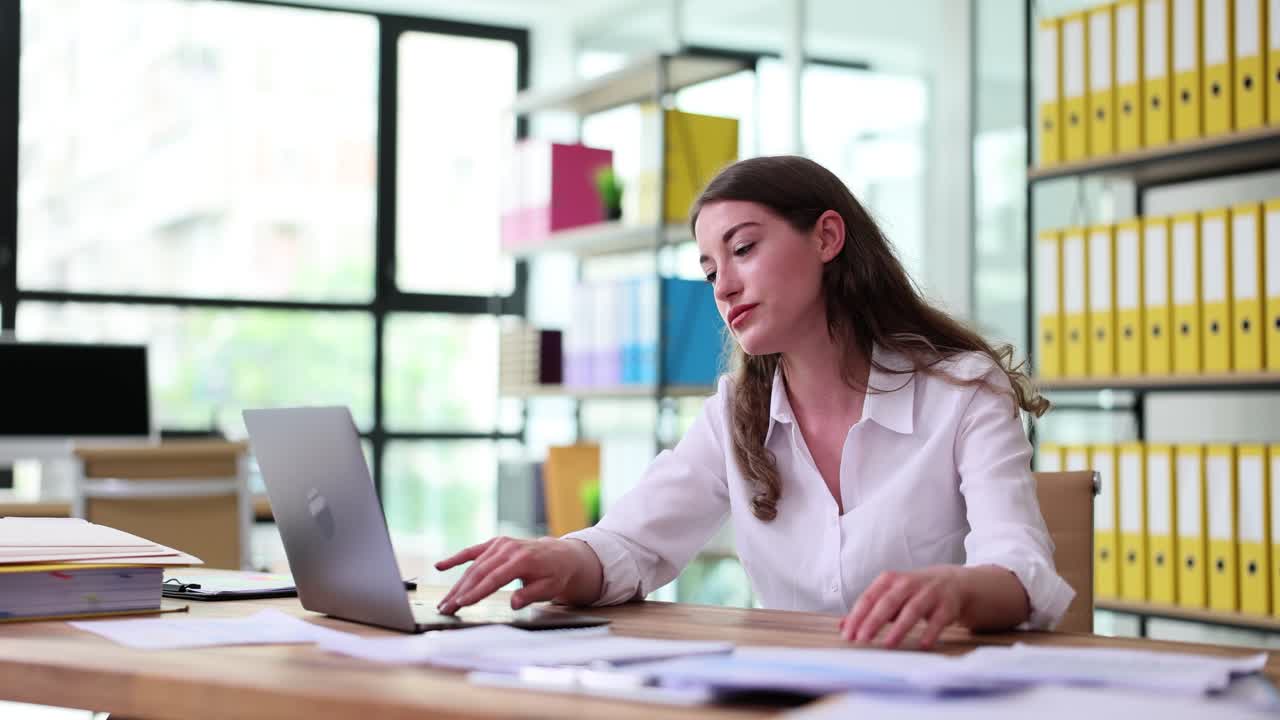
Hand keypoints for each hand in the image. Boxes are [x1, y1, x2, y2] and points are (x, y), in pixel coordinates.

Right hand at [433, 536, 582, 614]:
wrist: (561, 555)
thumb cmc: (555, 575)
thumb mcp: (550, 588)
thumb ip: (531, 594)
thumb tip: (514, 603)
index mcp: (522, 560)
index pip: (494, 579)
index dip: (476, 592)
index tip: (461, 603)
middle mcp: (508, 549)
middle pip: (479, 573)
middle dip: (460, 592)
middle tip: (445, 609)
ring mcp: (500, 545)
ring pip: (473, 566)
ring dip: (456, 584)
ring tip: (444, 602)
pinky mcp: (495, 544)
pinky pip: (472, 551)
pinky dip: (456, 558)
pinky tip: (440, 566)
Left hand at [838, 566, 972, 648]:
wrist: (953, 583)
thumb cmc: (914, 592)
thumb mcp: (890, 595)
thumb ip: (867, 610)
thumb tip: (842, 625)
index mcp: (889, 580)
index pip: (869, 598)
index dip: (857, 616)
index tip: (848, 634)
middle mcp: (908, 583)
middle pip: (888, 602)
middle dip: (873, 621)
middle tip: (862, 639)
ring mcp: (929, 593)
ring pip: (912, 610)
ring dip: (900, 628)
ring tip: (888, 644)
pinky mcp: (947, 605)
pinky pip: (938, 620)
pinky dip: (930, 632)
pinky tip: (923, 644)